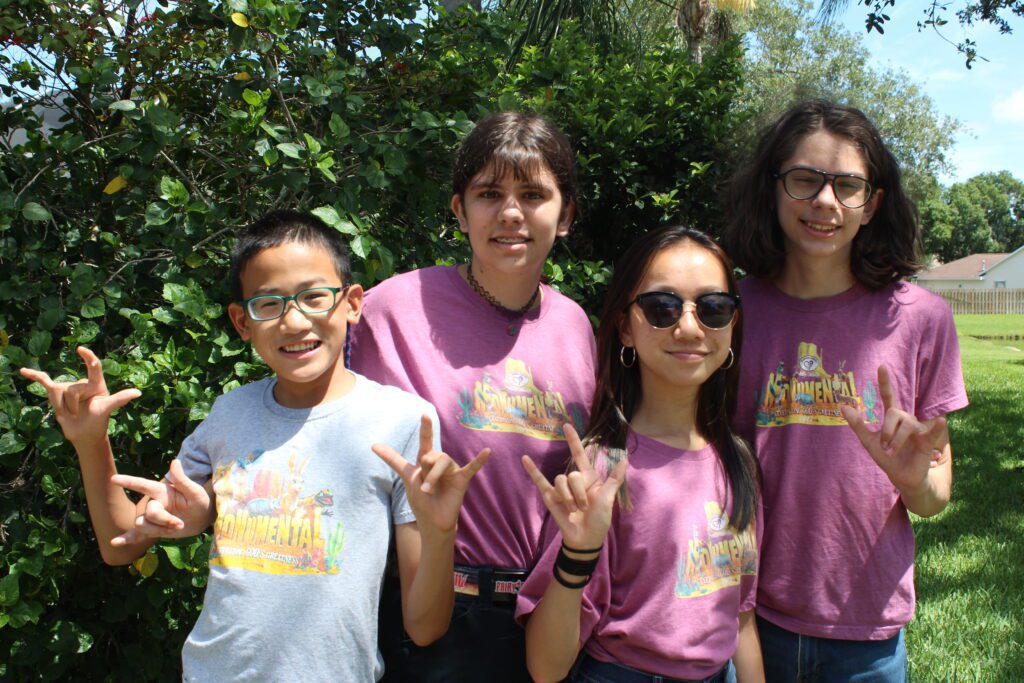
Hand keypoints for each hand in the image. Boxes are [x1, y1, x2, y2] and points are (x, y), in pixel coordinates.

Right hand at [19, 346, 139, 444]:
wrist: (84, 434)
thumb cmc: (99, 420)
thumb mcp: (108, 408)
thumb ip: (120, 399)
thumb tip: (138, 392)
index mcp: (97, 384)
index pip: (94, 367)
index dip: (88, 357)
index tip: (81, 350)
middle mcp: (82, 383)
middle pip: (72, 390)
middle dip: (74, 405)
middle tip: (81, 414)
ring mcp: (68, 387)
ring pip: (59, 393)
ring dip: (64, 408)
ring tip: (73, 413)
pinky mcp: (56, 392)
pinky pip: (43, 381)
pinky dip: (33, 375)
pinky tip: (23, 371)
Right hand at [109, 459, 213, 545]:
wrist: (202, 518)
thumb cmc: (200, 501)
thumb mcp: (195, 491)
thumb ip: (182, 480)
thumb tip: (174, 461)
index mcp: (161, 491)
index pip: (142, 485)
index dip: (128, 481)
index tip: (113, 479)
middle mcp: (153, 503)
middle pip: (149, 513)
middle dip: (165, 520)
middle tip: (181, 524)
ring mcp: (151, 517)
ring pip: (142, 525)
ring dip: (159, 530)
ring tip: (176, 528)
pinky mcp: (152, 530)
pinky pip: (136, 535)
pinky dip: (126, 539)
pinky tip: (115, 542)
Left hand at [373, 415, 489, 534]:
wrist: (433, 523)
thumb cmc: (421, 501)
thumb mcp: (407, 478)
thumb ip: (395, 461)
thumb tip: (373, 444)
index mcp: (427, 461)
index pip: (425, 442)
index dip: (425, 429)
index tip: (424, 414)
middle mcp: (440, 463)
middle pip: (432, 455)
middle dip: (425, 469)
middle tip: (423, 480)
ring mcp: (452, 470)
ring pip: (444, 461)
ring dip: (433, 476)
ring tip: (428, 490)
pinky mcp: (462, 480)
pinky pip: (472, 467)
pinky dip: (479, 460)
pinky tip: (487, 451)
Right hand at [520, 423, 626, 550]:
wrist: (586, 538)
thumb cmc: (599, 519)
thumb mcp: (608, 498)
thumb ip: (614, 479)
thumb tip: (625, 459)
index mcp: (588, 478)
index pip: (579, 454)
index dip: (573, 440)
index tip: (567, 426)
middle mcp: (573, 480)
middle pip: (572, 475)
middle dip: (578, 493)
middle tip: (584, 508)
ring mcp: (561, 488)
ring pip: (560, 481)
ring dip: (568, 498)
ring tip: (573, 511)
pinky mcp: (550, 497)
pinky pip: (540, 481)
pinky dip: (532, 470)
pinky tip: (525, 459)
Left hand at [840, 365, 948, 495]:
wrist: (901, 477)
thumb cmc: (887, 458)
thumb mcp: (869, 442)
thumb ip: (858, 425)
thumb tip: (843, 407)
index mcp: (892, 419)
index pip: (889, 397)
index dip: (885, 383)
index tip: (881, 367)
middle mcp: (906, 420)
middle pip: (895, 413)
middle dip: (886, 430)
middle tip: (884, 447)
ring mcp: (918, 430)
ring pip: (906, 425)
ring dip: (895, 440)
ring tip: (891, 452)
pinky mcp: (927, 442)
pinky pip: (932, 432)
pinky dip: (937, 427)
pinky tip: (941, 420)